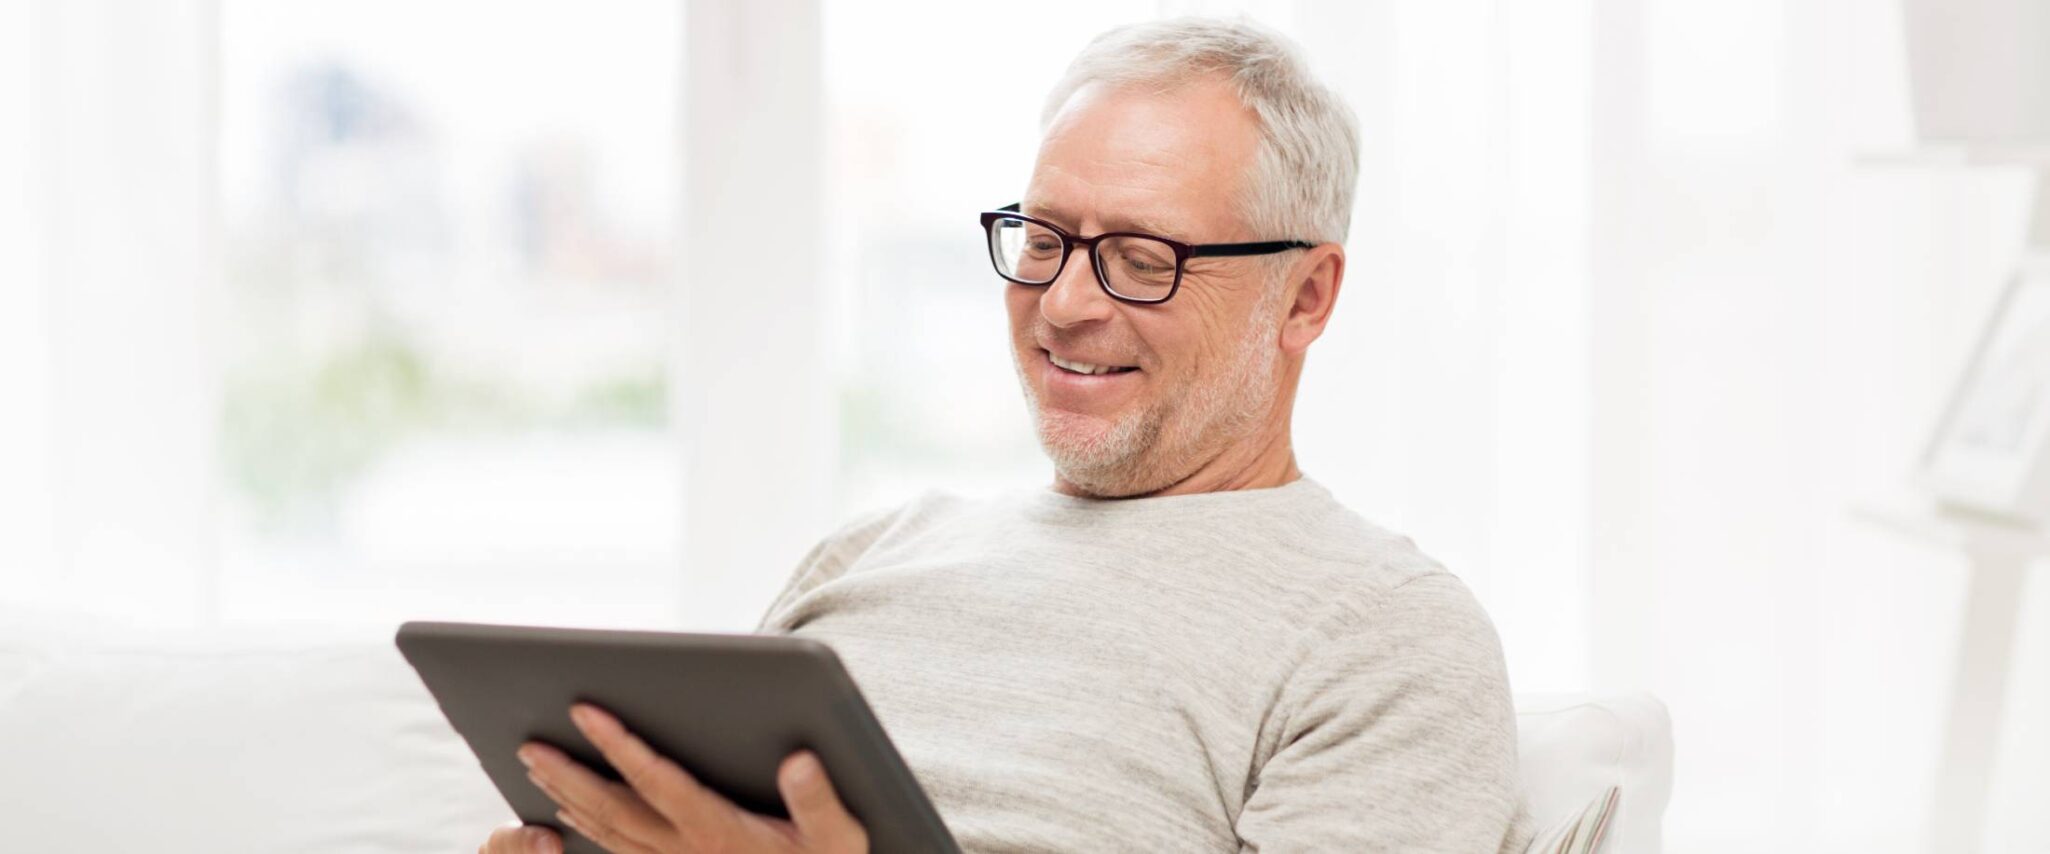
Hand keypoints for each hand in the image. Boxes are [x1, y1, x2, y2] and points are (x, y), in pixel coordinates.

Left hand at [479, 702, 868, 853]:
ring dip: (567, 796)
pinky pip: (618, 848)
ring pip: (609, 829)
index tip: (586, 712)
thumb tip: (800, 762)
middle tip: (528, 744)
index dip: (620, 745)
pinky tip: (567, 809)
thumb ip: (819, 802)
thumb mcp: (840, 837)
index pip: (659, 781)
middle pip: (615, 808)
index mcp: (721, 832)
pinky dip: (587, 825)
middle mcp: (689, 850)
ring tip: (534, 766)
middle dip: (569, 773)